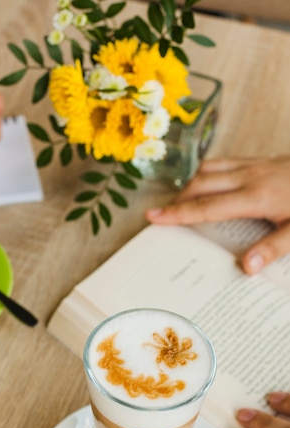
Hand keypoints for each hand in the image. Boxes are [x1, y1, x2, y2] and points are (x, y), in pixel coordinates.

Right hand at [145, 156, 289, 273]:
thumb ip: (274, 247)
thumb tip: (246, 267)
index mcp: (255, 197)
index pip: (206, 207)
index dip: (177, 213)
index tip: (153, 216)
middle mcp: (250, 176)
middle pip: (201, 184)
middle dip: (177, 198)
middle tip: (160, 213)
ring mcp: (256, 165)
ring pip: (211, 169)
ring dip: (192, 183)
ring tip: (180, 200)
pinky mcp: (264, 159)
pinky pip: (226, 162)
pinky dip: (209, 172)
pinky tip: (210, 182)